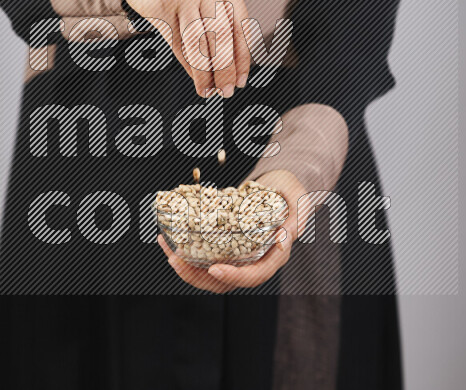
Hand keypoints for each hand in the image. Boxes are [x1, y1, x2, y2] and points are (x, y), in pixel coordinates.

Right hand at [121, 0, 251, 96]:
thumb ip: (222, 19)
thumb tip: (233, 65)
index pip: (240, 26)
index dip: (243, 58)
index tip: (241, 80)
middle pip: (221, 37)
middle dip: (225, 70)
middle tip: (227, 91)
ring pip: (198, 43)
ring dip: (205, 73)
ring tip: (209, 91)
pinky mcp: (160, 6)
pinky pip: (177, 42)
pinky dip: (187, 64)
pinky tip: (194, 77)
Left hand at [157, 170, 307, 292]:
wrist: (282, 183)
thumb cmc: (292, 191)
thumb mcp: (299, 200)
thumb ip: (295, 219)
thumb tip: (282, 240)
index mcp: (275, 255)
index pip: (254, 275)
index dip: (234, 277)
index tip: (214, 270)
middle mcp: (255, 260)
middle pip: (225, 281)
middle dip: (196, 275)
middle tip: (175, 260)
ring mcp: (238, 256)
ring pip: (209, 272)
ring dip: (185, 265)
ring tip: (166, 247)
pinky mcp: (225, 246)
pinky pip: (204, 256)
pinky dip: (186, 250)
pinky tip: (169, 238)